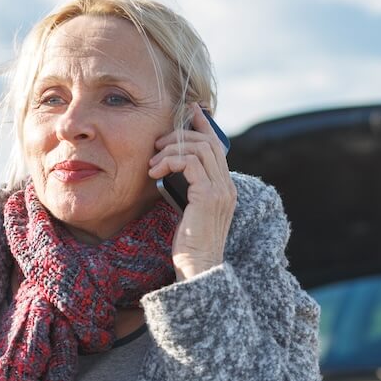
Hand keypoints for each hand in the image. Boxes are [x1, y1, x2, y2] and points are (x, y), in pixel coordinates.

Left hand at [149, 102, 236, 280]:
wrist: (197, 268)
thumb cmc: (190, 245)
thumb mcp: (189, 211)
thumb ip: (188, 189)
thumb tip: (171, 169)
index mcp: (225, 188)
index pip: (217, 147)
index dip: (204, 126)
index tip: (190, 112)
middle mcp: (227, 186)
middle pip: (208, 142)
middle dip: (180, 135)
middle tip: (158, 144)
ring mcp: (220, 190)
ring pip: (198, 149)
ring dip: (171, 150)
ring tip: (153, 163)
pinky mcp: (208, 196)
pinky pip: (189, 163)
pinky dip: (169, 161)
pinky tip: (155, 172)